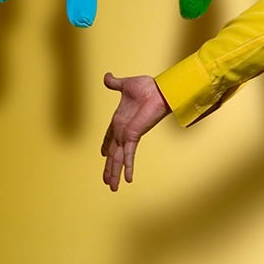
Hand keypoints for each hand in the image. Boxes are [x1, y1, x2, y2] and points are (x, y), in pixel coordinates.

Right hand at [100, 72, 170, 190]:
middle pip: (113, 154)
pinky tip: (127, 179)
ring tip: (113, 187)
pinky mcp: (134, 136)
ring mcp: (129, 135)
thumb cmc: (147, 86)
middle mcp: (123, 130)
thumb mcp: (126, 85)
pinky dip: (127, 167)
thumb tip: (106, 76)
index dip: (106, 146)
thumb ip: (114, 83)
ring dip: (114, 173)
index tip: (103, 155)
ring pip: (118, 158)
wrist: (160, 89)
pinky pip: (128, 154)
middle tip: (107, 181)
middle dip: (109, 168)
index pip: (110, 137)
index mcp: (120, 120)